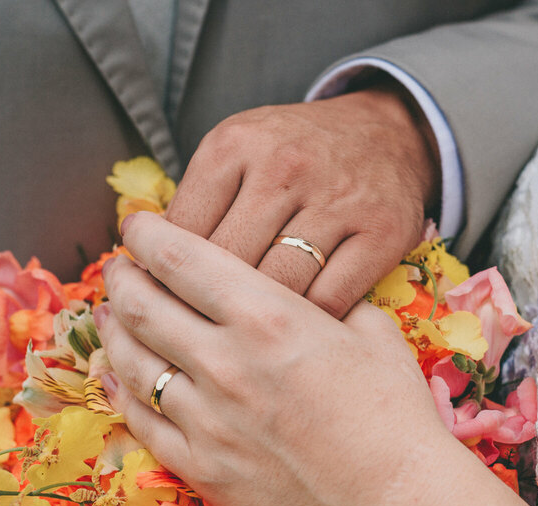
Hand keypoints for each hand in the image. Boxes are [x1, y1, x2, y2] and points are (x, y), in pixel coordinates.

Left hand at [95, 212, 454, 505]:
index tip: (137, 224)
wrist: (399, 505)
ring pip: (131, 361)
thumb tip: (305, 287)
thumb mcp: (372, 333)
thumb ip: (327, 300)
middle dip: (122, 276)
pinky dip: (120, 392)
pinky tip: (114, 376)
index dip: (148, 235)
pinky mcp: (202, 467)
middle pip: (143, 305)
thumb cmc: (395, 416)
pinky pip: (141, 422)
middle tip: (119, 266)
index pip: (181, 259)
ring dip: (113, 330)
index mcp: (268, 317)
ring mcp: (206, 419)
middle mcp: (225, 362)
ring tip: (110, 314)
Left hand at [165, 79, 440, 318]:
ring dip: (257, 322)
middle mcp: (283, 168)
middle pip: (223, 265)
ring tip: (236, 343)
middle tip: (195, 336)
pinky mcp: (382, 233)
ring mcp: (336, 201)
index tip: (159, 304)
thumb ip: (197, 204)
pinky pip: (329, 299)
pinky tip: (296, 330)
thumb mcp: (238, 151)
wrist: (390, 131)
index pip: (180, 234)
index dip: (161, 279)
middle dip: (205, 307)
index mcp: (234, 145)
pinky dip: (308, 320)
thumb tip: (147, 272)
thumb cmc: (296, 155)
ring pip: (276, 286)